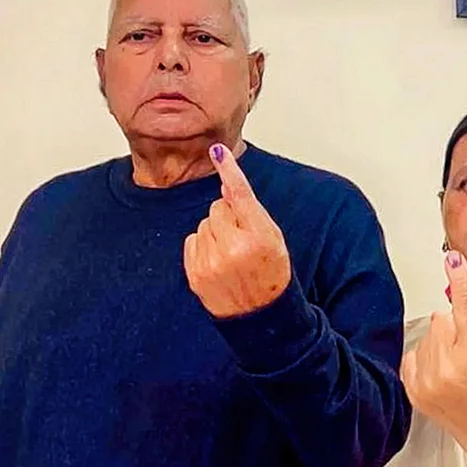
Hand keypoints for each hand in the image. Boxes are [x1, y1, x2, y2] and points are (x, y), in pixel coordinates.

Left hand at [183, 143, 291, 318]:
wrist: (261, 315)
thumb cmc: (272, 274)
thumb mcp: (274, 239)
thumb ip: (251, 212)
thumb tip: (228, 187)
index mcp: (259, 237)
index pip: (240, 195)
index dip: (230, 171)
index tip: (218, 151)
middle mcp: (234, 248)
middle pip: (218, 207)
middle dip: (228, 217)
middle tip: (243, 238)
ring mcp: (212, 262)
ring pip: (203, 223)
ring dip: (215, 232)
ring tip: (231, 254)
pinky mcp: (195, 273)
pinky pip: (192, 240)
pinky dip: (202, 246)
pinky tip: (217, 262)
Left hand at [400, 252, 466, 441]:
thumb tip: (455, 306)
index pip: (464, 307)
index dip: (460, 280)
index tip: (453, 259)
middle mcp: (448, 368)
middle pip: (441, 317)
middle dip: (455, 326)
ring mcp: (427, 380)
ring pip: (428, 333)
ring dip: (441, 342)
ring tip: (456, 365)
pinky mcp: (413, 389)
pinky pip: (414, 351)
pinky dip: (427, 356)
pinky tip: (441, 372)